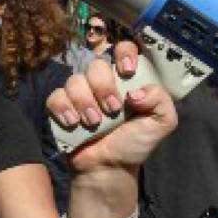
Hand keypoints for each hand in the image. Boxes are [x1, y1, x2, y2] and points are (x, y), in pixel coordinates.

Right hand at [46, 41, 177, 174]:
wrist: (109, 168)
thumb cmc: (135, 142)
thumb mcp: (162, 123)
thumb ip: (161, 100)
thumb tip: (136, 92)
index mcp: (128, 80)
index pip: (124, 49)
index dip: (124, 53)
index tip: (128, 70)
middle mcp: (104, 82)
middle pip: (96, 64)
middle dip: (104, 87)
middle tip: (113, 109)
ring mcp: (82, 94)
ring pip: (75, 80)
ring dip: (85, 102)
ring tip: (94, 123)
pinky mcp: (62, 107)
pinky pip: (55, 96)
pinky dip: (64, 109)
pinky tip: (74, 123)